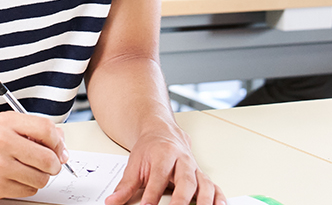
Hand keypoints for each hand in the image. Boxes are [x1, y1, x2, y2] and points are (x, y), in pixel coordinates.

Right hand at [0, 111, 66, 201]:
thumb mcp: (7, 126)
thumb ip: (35, 130)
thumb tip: (61, 143)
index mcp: (7, 122)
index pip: (47, 130)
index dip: (58, 143)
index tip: (59, 150)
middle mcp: (2, 142)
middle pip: (48, 159)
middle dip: (54, 165)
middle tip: (50, 165)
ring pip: (40, 178)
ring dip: (39, 177)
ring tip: (27, 171)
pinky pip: (28, 190)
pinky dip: (26, 187)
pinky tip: (15, 179)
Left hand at [105, 125, 223, 204]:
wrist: (163, 133)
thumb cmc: (150, 149)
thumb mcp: (134, 165)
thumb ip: (125, 186)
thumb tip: (112, 202)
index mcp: (164, 155)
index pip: (159, 176)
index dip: (153, 194)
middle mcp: (183, 162)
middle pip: (185, 182)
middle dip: (181, 201)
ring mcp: (195, 170)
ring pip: (204, 185)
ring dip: (205, 201)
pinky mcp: (202, 177)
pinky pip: (215, 188)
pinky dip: (219, 198)